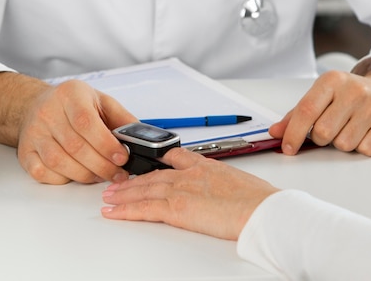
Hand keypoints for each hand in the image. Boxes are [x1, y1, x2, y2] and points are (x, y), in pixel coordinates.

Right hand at [0, 72, 136, 183]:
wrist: (39, 106)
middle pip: (75, 147)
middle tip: (118, 174)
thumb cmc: (74, 105)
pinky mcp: (26, 152)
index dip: (105, 144)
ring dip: (85, 175)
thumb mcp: (102, 102)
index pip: (85, 122)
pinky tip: (77, 174)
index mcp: (70, 94)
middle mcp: (48, 112)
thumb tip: (142, 141)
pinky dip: (64, 179)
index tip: (121, 157)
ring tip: (101, 175)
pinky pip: (44, 173)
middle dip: (102, 166)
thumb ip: (122, 120)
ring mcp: (34, 133)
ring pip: (60, 162)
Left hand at [101, 147, 279, 239]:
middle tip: (116, 184)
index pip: (175, 159)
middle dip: (132, 181)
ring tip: (108, 197)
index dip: (159, 162)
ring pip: (142, 190)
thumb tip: (227, 193)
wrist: (262, 210)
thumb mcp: (241, 182)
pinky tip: (113, 211)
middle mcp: (188, 174)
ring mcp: (180, 190)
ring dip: (123, 194)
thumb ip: (224, 184)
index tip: (149, 164)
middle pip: (152, 176)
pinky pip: (143, 209)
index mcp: (205, 166)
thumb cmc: (258, 200)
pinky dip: (124, 210)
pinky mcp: (176, 208)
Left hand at [269, 57, 370, 155]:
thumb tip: (274, 132)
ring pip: (344, 144)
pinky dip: (362, 147)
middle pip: (323, 132)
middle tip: (331, 129)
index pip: (306, 110)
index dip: (293, 133)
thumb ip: (297, 115)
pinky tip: (367, 132)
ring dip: (343, 143)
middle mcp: (355, 90)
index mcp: (332, 81)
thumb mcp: (322, 97)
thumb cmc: (350, 97)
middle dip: (321, 138)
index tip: (287, 148)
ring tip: (351, 128)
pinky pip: (365, 150)